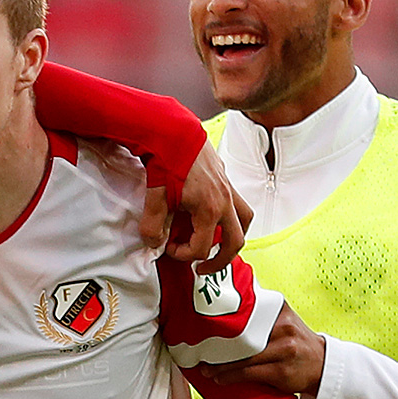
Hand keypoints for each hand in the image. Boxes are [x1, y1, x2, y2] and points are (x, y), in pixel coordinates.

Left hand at [138, 139, 251, 267]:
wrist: (174, 130)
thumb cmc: (167, 161)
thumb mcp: (156, 197)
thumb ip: (153, 226)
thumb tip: (154, 243)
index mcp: (210, 210)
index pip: (203, 248)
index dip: (184, 255)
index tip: (169, 248)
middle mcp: (225, 201)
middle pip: (235, 242)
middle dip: (220, 260)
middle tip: (202, 268)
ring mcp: (228, 188)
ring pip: (244, 221)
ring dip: (232, 236)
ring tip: (216, 243)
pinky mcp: (225, 178)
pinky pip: (238, 204)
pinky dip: (229, 216)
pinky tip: (210, 215)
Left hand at [207, 302, 327, 397]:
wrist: (322, 365)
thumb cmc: (296, 343)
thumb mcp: (282, 319)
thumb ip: (260, 312)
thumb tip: (226, 304)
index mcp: (279, 309)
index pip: (245, 312)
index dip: (222, 321)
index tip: (203, 327)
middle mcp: (283, 327)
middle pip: (241, 335)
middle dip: (218, 346)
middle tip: (201, 351)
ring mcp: (284, 349)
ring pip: (243, 357)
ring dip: (220, 365)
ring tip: (206, 368)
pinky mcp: (282, 370)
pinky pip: (249, 373)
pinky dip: (231, 377)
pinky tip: (220, 379)